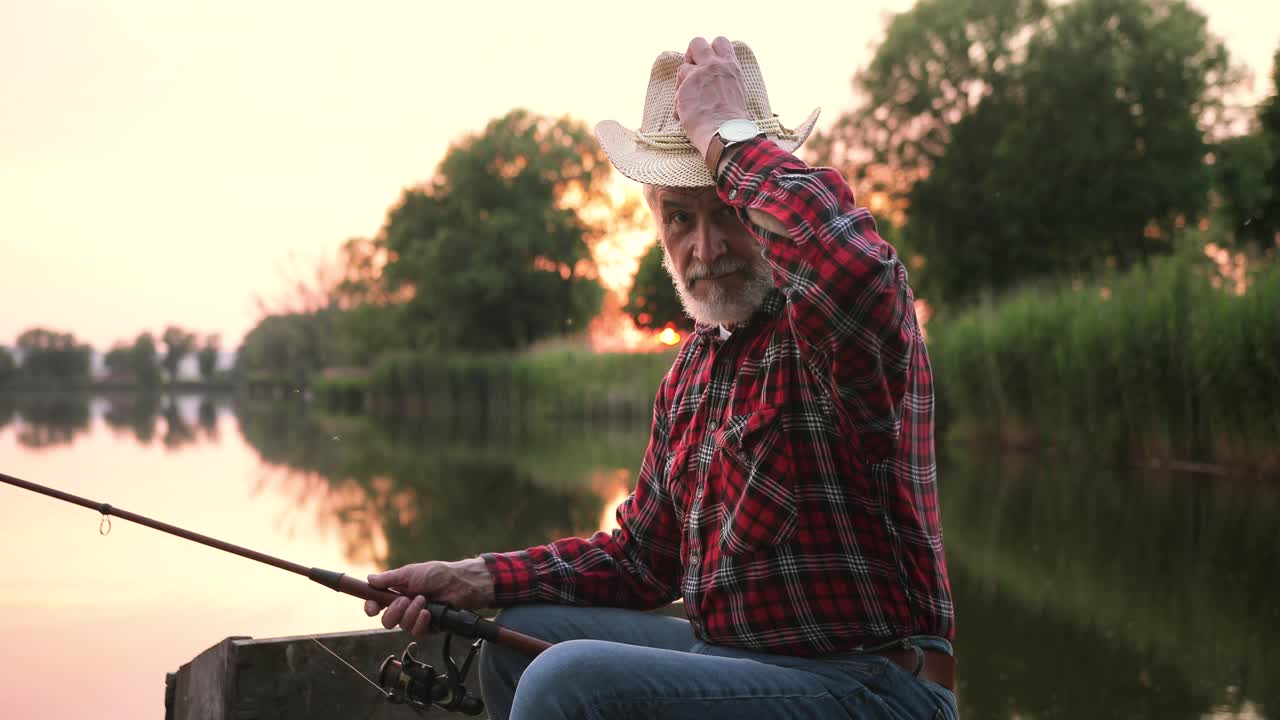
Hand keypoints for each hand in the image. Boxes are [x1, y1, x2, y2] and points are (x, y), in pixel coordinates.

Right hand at [363, 558, 495, 635]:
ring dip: (411, 613)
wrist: (460, 583)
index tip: (372, 608)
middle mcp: (405, 606)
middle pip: (386, 620)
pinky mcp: (428, 626)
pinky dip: (420, 622)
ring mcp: (416, 617)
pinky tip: (428, 612)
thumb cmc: (438, 574)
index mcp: (397, 592)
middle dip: (393, 612)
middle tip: (405, 600)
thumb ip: (390, 578)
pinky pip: (416, 632)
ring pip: (401, 626)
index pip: (377, 604)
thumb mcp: (411, 573)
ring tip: (423, 600)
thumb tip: (369, 579)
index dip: (371, 608)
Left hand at [674, 36, 750, 159]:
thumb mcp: (737, 92)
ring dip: (683, 81)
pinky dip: (679, 100)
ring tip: (688, 100)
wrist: (726, 133)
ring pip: (683, 65)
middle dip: (691, 55)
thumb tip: (717, 85)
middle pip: (697, 42)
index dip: (710, 50)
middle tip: (692, 73)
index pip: (720, 41)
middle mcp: (715, 65)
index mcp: (731, 66)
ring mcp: (699, 74)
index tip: (708, 64)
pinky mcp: (686, 86)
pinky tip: (683, 114)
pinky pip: (677, 89)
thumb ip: (726, 80)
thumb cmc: (734, 121)